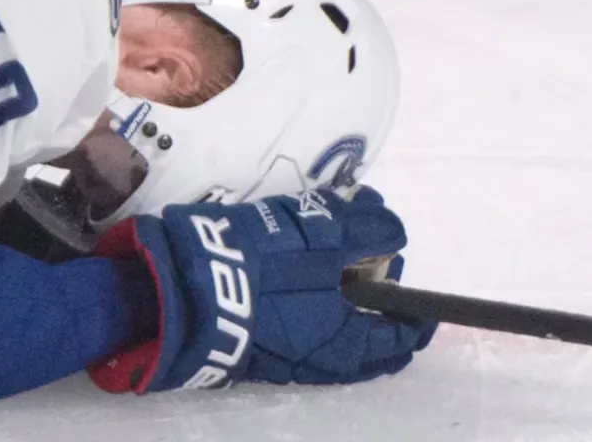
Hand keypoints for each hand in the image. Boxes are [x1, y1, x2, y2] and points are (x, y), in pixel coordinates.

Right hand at [89, 187, 435, 392]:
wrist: (179, 288)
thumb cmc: (259, 267)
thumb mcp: (321, 238)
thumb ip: (367, 232)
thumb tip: (394, 231)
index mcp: (350, 344)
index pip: (404, 333)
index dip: (413, 298)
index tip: (401, 261)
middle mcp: (325, 360)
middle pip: (368, 329)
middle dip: (372, 284)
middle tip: (360, 244)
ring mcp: (289, 355)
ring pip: (331, 323)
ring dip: (336, 286)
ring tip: (322, 243)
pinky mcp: (258, 342)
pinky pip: (299, 321)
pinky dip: (306, 295)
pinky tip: (287, 262)